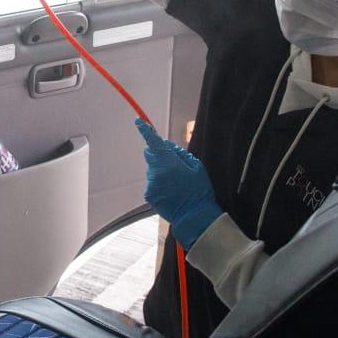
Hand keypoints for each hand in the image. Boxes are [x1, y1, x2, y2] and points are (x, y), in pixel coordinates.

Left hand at [136, 118, 221, 246]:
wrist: (194, 216)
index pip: (154, 142)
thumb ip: (179, 153)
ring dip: (160, 171)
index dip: (146, 131)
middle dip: (159, 155)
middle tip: (174, 165)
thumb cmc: (199, 190)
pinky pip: (152, 182)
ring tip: (176, 184)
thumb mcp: (196, 166)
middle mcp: (156, 172)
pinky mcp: (148, 194)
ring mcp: (151, 184)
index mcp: (169, 163)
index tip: (139, 121)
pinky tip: (171, 191)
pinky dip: (159, 183)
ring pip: (152, 169)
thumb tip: (166, 146)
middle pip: (151, 154)